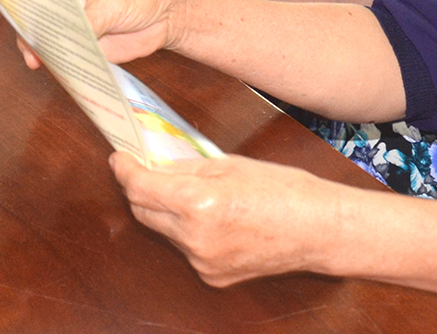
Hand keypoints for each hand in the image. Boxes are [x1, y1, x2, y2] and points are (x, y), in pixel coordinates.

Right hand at [20, 0, 181, 65]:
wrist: (166, 14)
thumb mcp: (111, 3)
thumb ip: (88, 21)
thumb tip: (66, 41)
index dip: (22, 8)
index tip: (17, 22)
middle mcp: (66, 6)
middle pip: (38, 22)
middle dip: (31, 36)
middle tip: (31, 51)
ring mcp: (75, 29)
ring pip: (50, 43)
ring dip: (45, 54)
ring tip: (41, 63)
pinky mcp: (85, 49)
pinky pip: (68, 60)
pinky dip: (62, 67)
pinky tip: (60, 71)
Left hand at [109, 152, 334, 286]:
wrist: (317, 229)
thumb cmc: (282, 189)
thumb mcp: (229, 164)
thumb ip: (186, 167)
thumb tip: (156, 166)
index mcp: (198, 202)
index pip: (140, 187)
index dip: (124, 170)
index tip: (119, 159)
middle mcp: (194, 238)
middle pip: (143, 213)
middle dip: (141, 190)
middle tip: (147, 170)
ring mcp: (202, 262)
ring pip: (164, 231)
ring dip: (166, 212)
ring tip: (193, 194)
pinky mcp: (212, 277)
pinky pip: (186, 250)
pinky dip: (188, 232)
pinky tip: (214, 219)